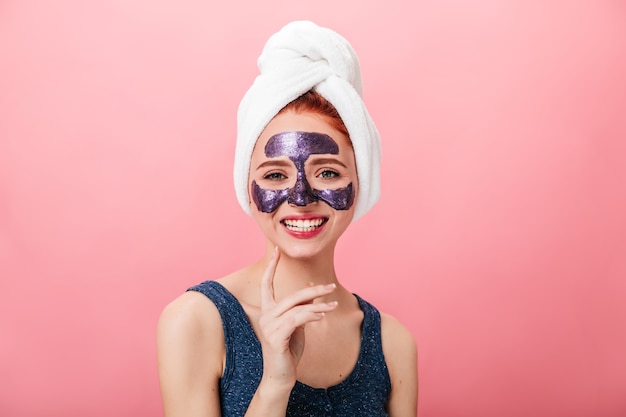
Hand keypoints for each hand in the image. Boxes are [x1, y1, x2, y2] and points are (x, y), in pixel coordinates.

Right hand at [257, 248, 337, 387]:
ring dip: (319, 305)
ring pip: (298, 307)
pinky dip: (311, 315)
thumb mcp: (296, 325)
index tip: (276, 251)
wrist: (280, 376)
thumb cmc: (288, 350)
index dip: (272, 267)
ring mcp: (269, 327)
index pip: (266, 284)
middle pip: (292, 295)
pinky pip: (297, 320)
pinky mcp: (276, 337)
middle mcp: (266, 316)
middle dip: (314, 290)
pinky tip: (322, 315)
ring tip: (334, 305)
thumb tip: (310, 287)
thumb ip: (300, 307)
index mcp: (268, 311)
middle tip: (331, 286)